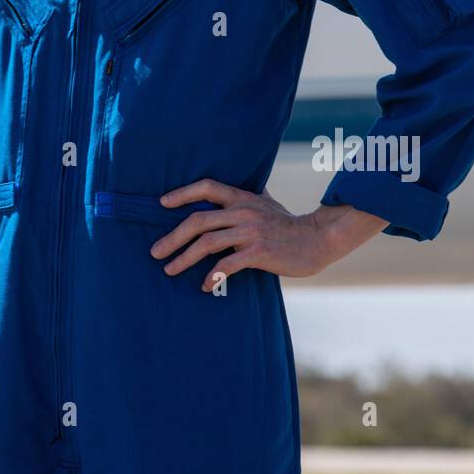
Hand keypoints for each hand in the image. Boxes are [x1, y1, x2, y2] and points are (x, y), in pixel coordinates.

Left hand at [151, 179, 337, 288]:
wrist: (318, 239)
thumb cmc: (289, 223)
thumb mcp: (266, 202)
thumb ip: (247, 195)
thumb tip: (234, 188)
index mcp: (241, 197)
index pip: (206, 187)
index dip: (182, 193)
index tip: (161, 204)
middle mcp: (242, 211)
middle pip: (198, 220)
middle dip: (172, 237)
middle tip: (155, 252)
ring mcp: (250, 232)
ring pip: (207, 243)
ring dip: (184, 258)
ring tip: (169, 270)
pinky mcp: (259, 252)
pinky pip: (227, 265)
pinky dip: (212, 277)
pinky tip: (204, 286)